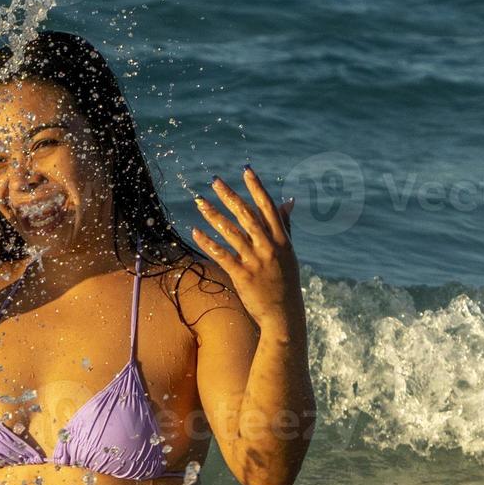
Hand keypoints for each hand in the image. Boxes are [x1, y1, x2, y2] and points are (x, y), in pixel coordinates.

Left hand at [190, 167, 302, 330]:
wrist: (284, 313)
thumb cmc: (285, 281)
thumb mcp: (288, 251)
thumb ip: (285, 224)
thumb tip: (288, 200)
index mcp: (282, 239)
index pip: (268, 207)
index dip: (257, 188)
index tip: (246, 171)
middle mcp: (269, 247)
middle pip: (247, 215)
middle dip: (230, 196)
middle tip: (215, 181)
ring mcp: (256, 261)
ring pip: (232, 232)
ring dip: (213, 215)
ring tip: (199, 202)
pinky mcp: (242, 275)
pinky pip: (222, 255)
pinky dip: (208, 242)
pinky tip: (195, 231)